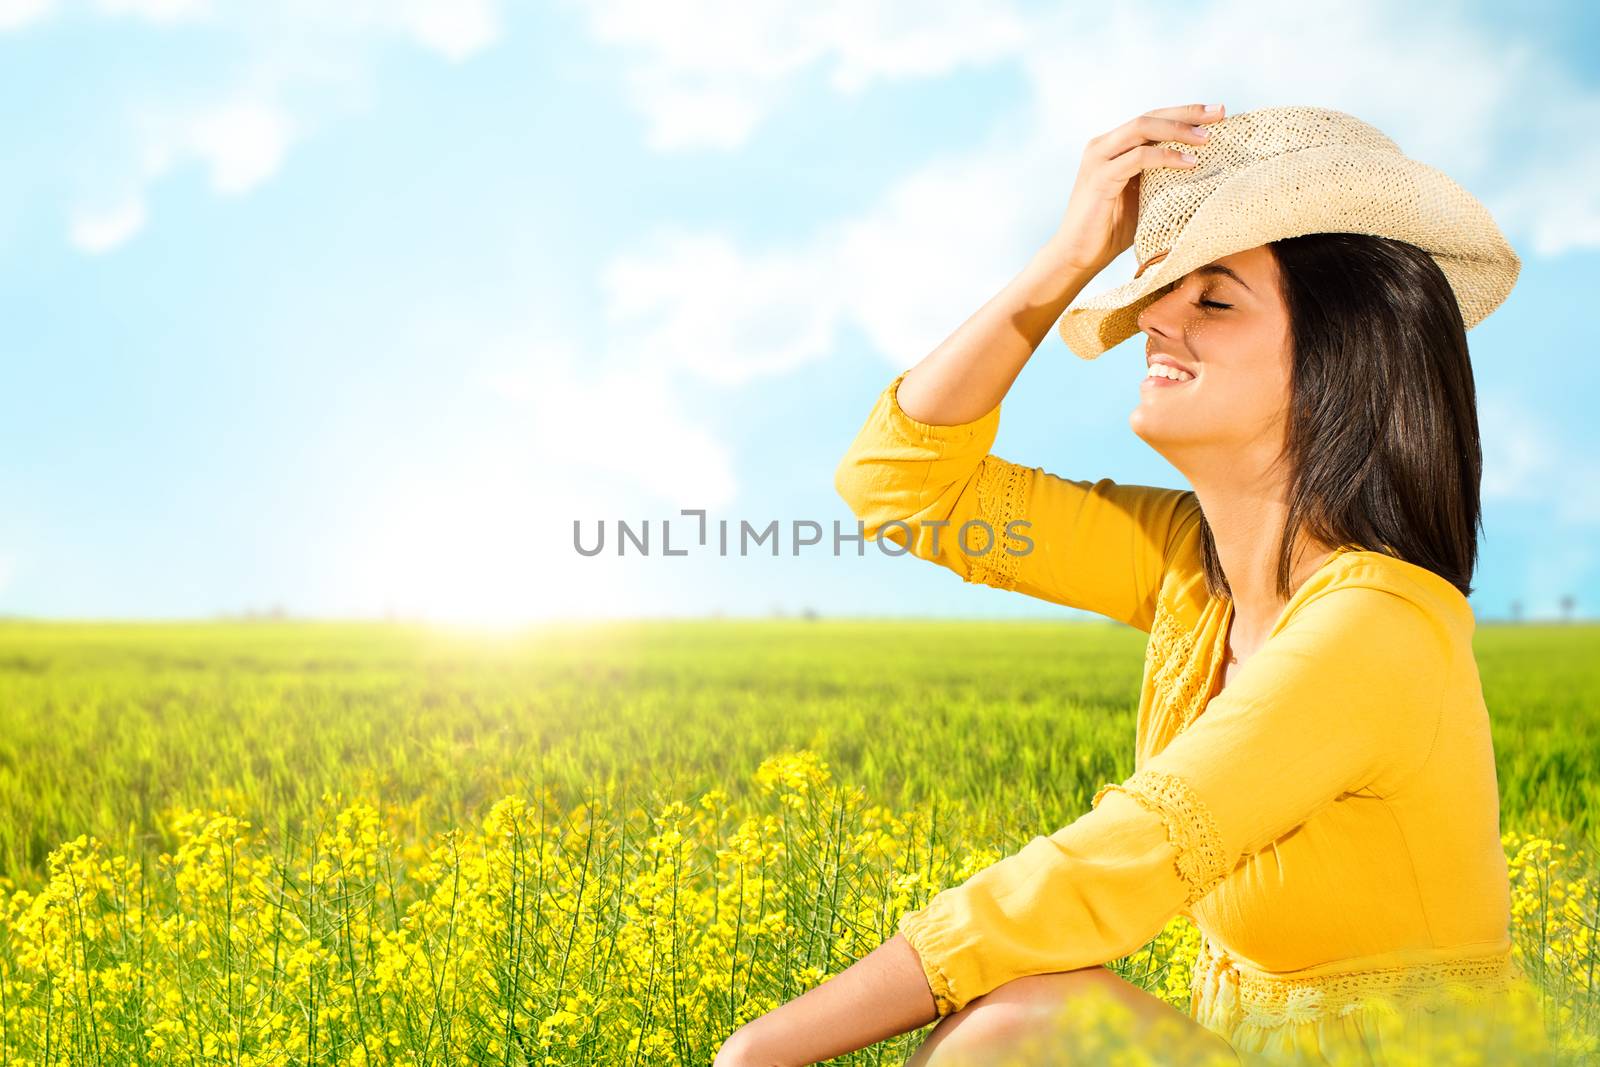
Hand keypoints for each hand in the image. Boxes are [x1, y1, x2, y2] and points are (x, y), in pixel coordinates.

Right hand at [1049, 103, 1224, 276]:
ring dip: (1178, 130)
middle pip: (1150, 116)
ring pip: (1143, 128)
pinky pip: (1138, 157)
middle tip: (1220, 112)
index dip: (1185, 113)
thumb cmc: (1112, 231)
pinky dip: (1165, 157)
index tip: (1218, 113)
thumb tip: (1203, 167)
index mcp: (1113, 146)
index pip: (1153, 118)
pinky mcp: (1099, 177)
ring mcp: (1099, 158)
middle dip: (1188, 113)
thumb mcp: (1143, 196)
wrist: (1078, 255)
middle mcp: (1103, 145)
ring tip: (1207, 139)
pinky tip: (1189, 163)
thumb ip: (1160, 176)